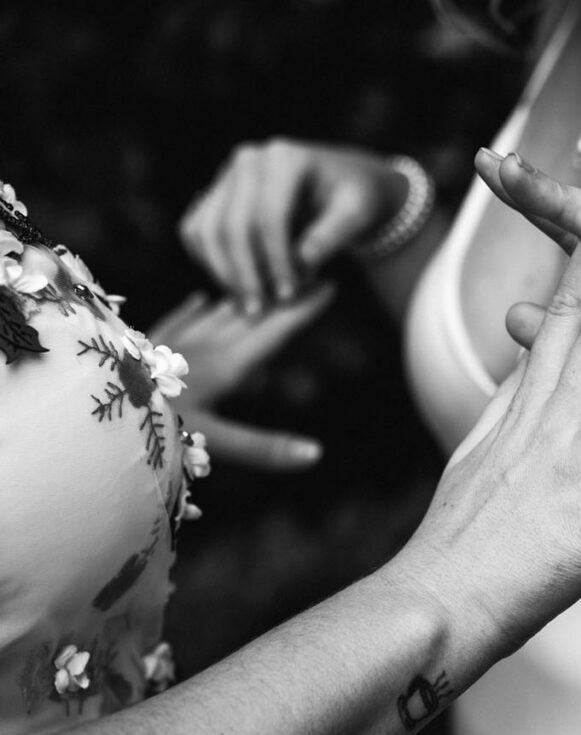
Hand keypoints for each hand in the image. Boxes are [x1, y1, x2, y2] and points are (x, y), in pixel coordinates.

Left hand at [149, 286, 332, 470]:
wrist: (85, 411)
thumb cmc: (151, 429)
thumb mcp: (214, 444)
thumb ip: (265, 447)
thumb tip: (317, 454)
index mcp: (227, 365)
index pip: (276, 329)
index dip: (304, 308)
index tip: (332, 282)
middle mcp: (204, 347)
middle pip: (252, 314)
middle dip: (282, 293)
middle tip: (310, 271)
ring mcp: (173, 343)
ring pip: (218, 312)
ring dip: (246, 297)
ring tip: (268, 279)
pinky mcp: (146, 347)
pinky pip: (179, 320)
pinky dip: (196, 309)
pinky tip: (202, 298)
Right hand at [180, 139, 404, 310]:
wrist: (346, 183)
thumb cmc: (357, 198)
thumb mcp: (357, 214)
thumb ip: (330, 238)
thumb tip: (301, 267)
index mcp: (284, 158)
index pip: (269, 218)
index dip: (276, 261)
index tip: (289, 296)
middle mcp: (248, 160)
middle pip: (232, 226)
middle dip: (246, 274)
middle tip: (262, 311)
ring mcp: (227, 175)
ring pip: (206, 230)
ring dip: (224, 273)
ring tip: (249, 305)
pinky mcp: (216, 193)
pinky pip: (197, 231)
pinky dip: (210, 262)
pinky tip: (236, 287)